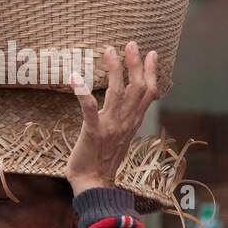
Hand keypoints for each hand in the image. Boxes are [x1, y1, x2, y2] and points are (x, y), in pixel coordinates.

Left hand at [66, 42, 157, 197]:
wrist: (94, 183)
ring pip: (118, 94)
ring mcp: (110, 127)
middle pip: (137, 89)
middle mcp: (125, 122)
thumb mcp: (121, 135)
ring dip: (115, 70)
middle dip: (135, 65)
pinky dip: (82, 93)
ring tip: (110, 50)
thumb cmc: (103, 159)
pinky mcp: (93, 133)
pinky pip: (89, 110)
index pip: (149, 93)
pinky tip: (75, 77)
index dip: (151, 73)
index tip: (152, 53)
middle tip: (131, 44)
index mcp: (133, 122)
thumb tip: (128, 100)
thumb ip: (125, 117)